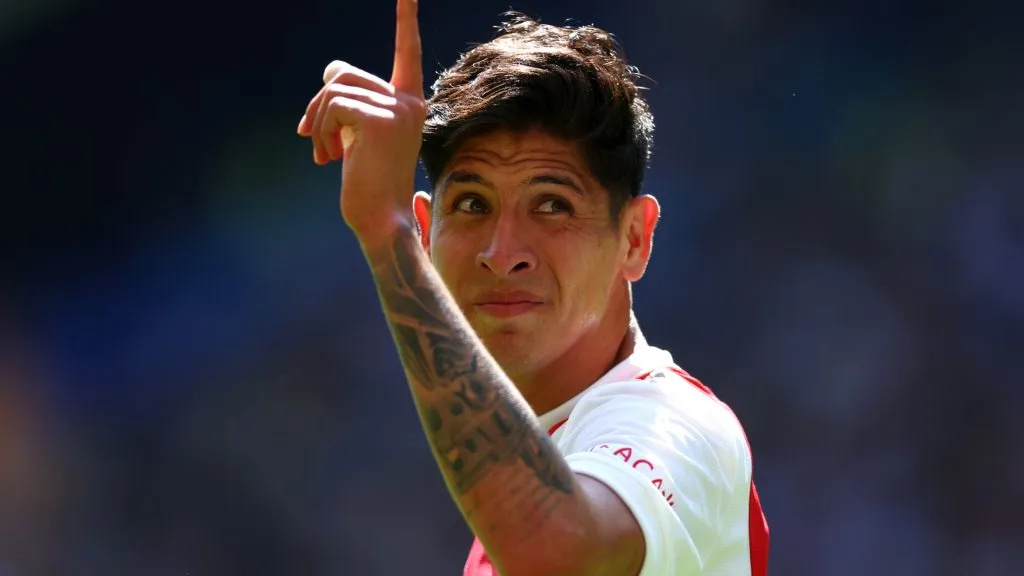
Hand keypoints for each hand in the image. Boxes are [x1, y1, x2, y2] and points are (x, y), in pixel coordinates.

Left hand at [296, 0, 425, 241]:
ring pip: (334, 90)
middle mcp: (410, 100)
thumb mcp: (356, 133)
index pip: (406, 52)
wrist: (379, 217)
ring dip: (318, 121)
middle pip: (343, 73)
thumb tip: (330, 73)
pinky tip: (329, 157)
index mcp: (409, 102)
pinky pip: (334, 106)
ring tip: (323, 151)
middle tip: (313, 136)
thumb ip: (349, 100)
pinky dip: (322, 130)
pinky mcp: (383, 119)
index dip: (406, 19)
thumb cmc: (366, 181)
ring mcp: (399, 108)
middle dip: (318, 103)